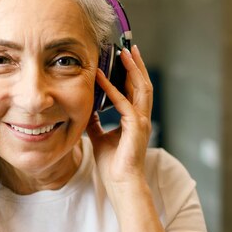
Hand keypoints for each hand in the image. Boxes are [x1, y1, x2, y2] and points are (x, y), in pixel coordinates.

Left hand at [86, 45, 152, 189]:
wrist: (120, 183)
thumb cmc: (113, 164)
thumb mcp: (100, 137)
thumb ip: (96, 122)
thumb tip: (88, 110)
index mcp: (135, 119)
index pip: (135, 90)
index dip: (131, 73)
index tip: (123, 57)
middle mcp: (141, 117)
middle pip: (142, 84)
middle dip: (136, 64)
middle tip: (128, 47)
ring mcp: (141, 122)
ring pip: (140, 88)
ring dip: (131, 69)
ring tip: (123, 53)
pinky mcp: (135, 128)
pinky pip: (123, 103)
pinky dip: (112, 89)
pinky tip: (101, 78)